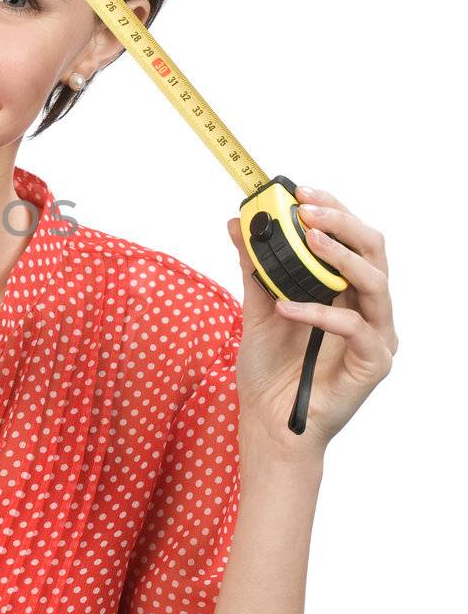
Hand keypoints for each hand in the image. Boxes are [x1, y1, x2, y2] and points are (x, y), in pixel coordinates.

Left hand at [226, 186, 397, 454]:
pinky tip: (286, 306)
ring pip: (375, 281)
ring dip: (339, 256)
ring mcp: (377, 335)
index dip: (332, 209)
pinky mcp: (374, 363)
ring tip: (306, 239)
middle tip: (307, 209)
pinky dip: (320, 312)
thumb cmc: (269, 370)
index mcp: (346, 290)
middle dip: (341, 222)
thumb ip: (253, 267)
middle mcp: (369, 307)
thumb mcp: (255, 308)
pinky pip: (355, 327)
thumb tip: (236, 223)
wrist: (267, 423)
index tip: (300, 191)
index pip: (352, 237)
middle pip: (373, 250)